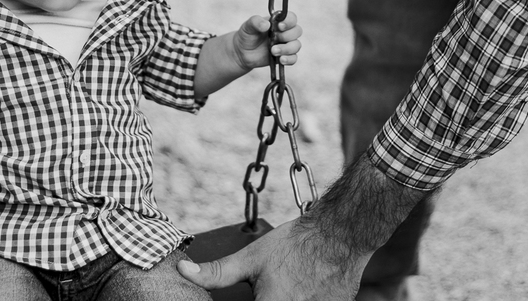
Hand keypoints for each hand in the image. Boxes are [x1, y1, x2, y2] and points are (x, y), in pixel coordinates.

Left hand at [177, 155, 425, 299]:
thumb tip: (184, 271)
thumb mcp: (253, 257)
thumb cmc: (297, 243)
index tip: (252, 295)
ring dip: (285, 297)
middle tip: (268, 287)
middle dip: (264, 298)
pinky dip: (304, 297)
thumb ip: (217, 272)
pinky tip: (304, 285)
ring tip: (289, 282)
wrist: (343, 232)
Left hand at [232, 12, 301, 70]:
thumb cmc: (247, 35)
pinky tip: (281, 60)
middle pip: (297, 31)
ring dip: (287, 48)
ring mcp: (286, 45)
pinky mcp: (284, 56)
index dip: (289, 21)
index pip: (292, 18)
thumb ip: (256, 22)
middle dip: (287, 36)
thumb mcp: (248, 26)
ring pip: (296, 45)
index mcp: (278, 21)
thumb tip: (266, 25)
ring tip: (273, 51)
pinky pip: (293, 58)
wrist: (242, 52)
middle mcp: (285, 32)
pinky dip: (289, 59)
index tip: (279, 26)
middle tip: (274, 38)